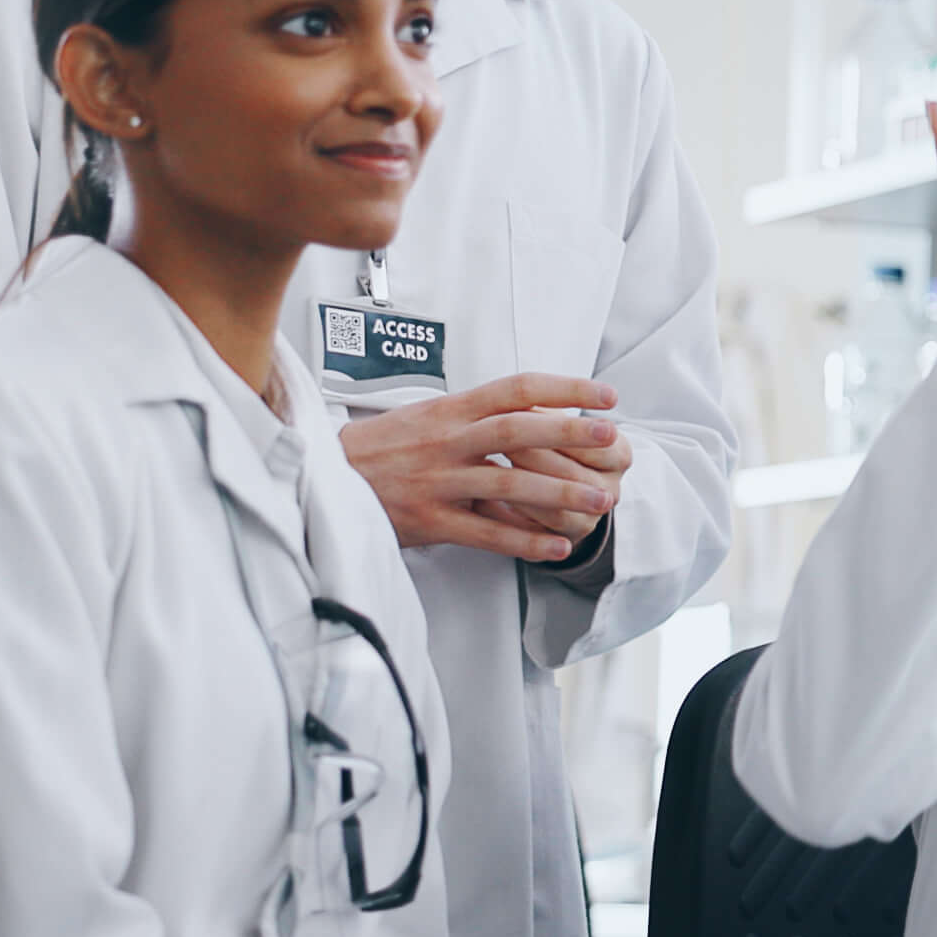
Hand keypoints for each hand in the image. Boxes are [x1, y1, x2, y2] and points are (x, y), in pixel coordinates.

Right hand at [341, 373, 623, 560]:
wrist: (323, 477)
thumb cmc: (383, 447)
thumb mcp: (427, 416)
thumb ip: (476, 415)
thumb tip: (537, 409)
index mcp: (450, 409)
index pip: (516, 388)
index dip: (565, 389)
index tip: (606, 395)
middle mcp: (446, 441)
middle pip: (518, 430)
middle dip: (570, 433)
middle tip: (613, 438)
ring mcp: (438, 481)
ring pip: (509, 484)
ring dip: (560, 493)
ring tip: (601, 501)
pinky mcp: (429, 521)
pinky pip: (486, 533)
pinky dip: (525, 541)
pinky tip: (558, 548)